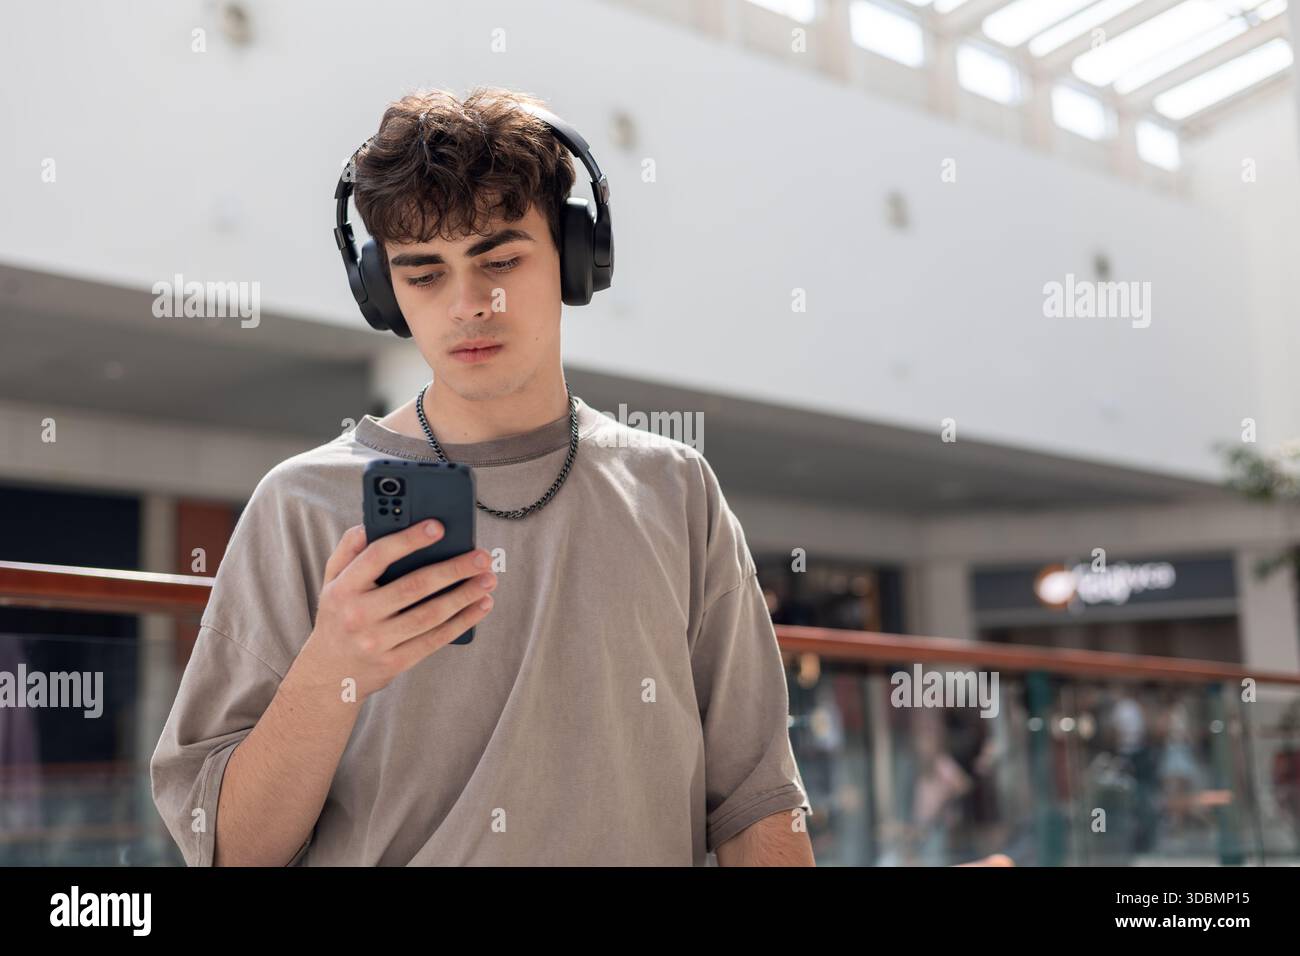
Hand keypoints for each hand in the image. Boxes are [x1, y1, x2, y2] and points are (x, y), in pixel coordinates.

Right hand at [296, 520, 495, 699]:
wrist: (329, 675)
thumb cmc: (337, 617)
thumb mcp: (331, 581)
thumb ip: (349, 550)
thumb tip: (371, 523)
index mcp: (344, 588)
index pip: (377, 556)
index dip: (409, 540)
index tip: (438, 527)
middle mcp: (359, 615)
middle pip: (414, 586)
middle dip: (453, 569)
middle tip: (482, 557)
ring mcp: (378, 641)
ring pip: (430, 615)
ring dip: (465, 596)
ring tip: (488, 579)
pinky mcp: (396, 662)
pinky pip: (435, 639)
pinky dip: (463, 621)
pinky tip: (481, 606)